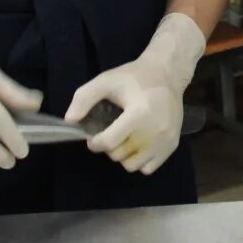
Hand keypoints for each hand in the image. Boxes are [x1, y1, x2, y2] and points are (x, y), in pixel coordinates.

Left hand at [66, 13, 203, 174]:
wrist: (167, 74)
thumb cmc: (134, 77)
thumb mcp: (105, 80)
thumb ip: (84, 98)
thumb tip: (69, 120)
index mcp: (139, 113)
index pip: (110, 142)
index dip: (95, 143)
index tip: (92, 138)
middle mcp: (155, 130)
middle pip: (119, 155)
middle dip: (109, 147)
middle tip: (110, 133)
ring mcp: (165, 140)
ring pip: (133, 165)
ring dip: (123, 156)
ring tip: (124, 139)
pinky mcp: (172, 145)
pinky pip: (148, 168)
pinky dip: (139, 160)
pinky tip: (138, 144)